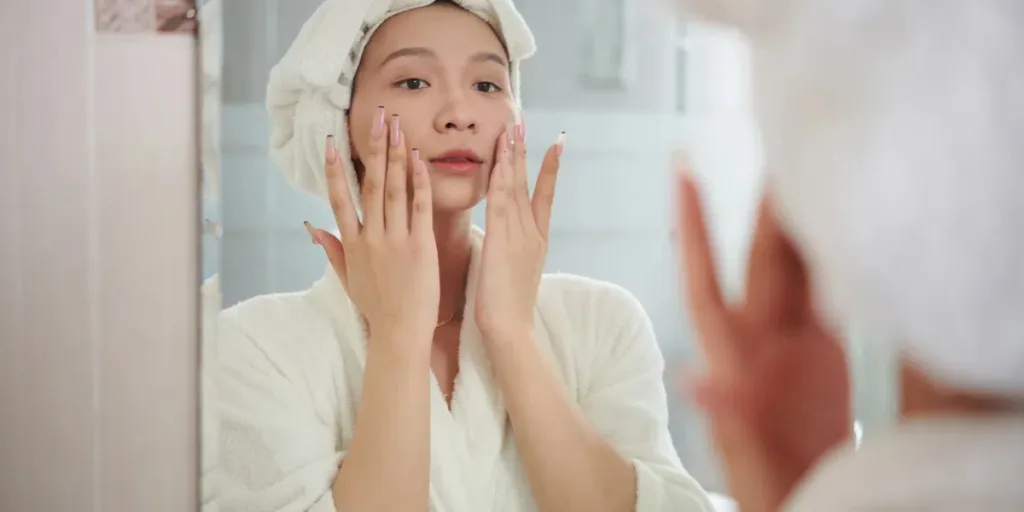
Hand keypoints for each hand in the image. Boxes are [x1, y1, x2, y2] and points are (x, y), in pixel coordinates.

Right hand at [306, 111, 439, 345]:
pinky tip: (417, 159)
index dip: (336, 169)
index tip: (334, 141)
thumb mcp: (347, 279)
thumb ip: (332, 250)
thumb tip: (311, 227)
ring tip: (397, 126)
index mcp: (352, 243)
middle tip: (377, 117)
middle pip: (371, 184)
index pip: (340, 198)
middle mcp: (371, 237)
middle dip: (373, 147)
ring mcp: (395, 240)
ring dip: (394, 155)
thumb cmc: (376, 307)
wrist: (399, 333)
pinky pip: (419, 207)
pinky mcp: (420, 246)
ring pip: (393, 189)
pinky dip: (418, 181)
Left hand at [475, 123, 563, 344]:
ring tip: (512, 129)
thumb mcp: (514, 272)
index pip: (545, 196)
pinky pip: (501, 205)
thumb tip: (507, 241)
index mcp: (537, 240)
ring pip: (514, 188)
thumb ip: (513, 250)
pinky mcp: (502, 243)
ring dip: (512, 157)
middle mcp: (532, 233)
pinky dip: (501, 182)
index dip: (549, 168)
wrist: (510, 329)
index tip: (556, 142)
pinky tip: (498, 161)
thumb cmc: (507, 308)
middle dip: (525, 152)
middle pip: (528, 184)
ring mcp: (519, 236)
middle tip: (523, 122)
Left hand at [674, 166, 850, 511]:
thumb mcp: (748, 459)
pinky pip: (832, 290)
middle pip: (763, 259)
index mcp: (733, 358)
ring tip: (815, 169)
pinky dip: (840, 258)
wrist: (807, 496)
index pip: (705, 279)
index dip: (693, 227)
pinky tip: (849, 225)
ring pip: (799, 266)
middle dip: (768, 206)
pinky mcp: (827, 349)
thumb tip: (697, 380)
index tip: (679, 171)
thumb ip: (729, 420)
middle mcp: (761, 338)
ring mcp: (795, 340)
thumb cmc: (769, 485)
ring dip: (804, 221)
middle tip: (779, 147)